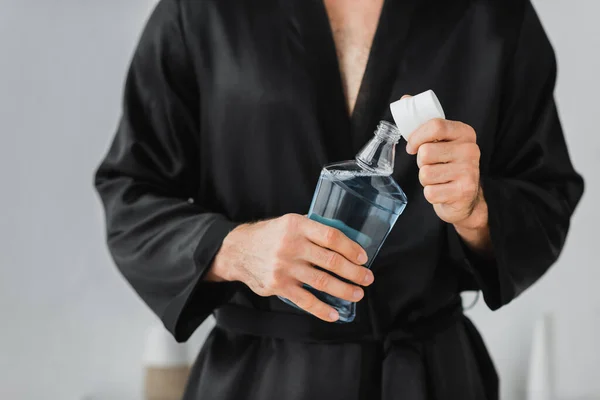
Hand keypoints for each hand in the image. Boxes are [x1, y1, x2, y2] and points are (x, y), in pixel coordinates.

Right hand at [206, 214, 372, 321]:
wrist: (237, 251)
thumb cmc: (269, 236)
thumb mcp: (289, 223)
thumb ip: (312, 230)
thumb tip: (344, 242)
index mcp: (297, 226)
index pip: (331, 236)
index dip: (351, 248)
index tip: (363, 257)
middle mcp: (291, 245)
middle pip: (331, 261)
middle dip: (354, 272)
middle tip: (367, 278)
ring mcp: (284, 267)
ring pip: (322, 282)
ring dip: (344, 290)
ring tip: (357, 294)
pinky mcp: (278, 285)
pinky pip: (305, 300)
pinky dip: (322, 309)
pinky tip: (334, 313)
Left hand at [406, 118, 486, 230]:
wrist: (465, 196)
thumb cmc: (447, 164)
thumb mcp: (441, 141)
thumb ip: (424, 122)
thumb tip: (405, 99)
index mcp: (465, 132)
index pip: (435, 125)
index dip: (416, 136)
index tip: (411, 146)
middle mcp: (471, 150)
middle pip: (426, 152)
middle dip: (421, 162)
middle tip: (432, 165)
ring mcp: (469, 171)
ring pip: (425, 174)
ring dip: (425, 179)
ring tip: (438, 178)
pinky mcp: (463, 192)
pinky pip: (430, 192)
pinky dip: (431, 193)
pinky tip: (442, 191)